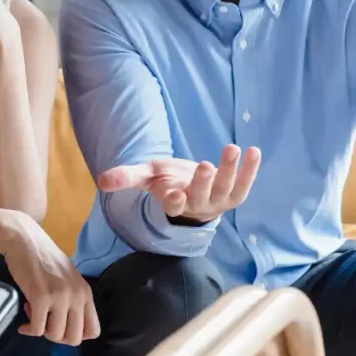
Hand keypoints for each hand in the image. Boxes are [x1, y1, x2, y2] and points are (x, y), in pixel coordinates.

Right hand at [1, 212, 99, 345]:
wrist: (23, 239)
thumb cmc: (42, 257)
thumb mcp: (67, 278)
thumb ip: (73, 298)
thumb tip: (69, 325)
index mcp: (85, 292)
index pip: (93, 331)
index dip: (76, 334)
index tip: (61, 325)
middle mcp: (77, 296)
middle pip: (74, 338)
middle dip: (57, 337)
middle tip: (45, 323)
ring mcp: (60, 297)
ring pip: (55, 336)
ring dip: (42, 331)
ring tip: (33, 314)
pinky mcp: (40, 297)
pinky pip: (37, 329)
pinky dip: (29, 330)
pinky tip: (23, 324)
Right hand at [98, 145, 261, 223]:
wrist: (190, 191)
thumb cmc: (166, 181)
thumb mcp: (146, 177)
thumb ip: (125, 177)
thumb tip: (101, 181)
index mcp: (174, 203)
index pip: (173, 206)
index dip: (173, 201)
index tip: (172, 194)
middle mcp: (197, 206)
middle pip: (201, 197)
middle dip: (203, 182)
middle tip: (204, 165)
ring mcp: (217, 202)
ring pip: (225, 190)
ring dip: (230, 171)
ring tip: (232, 149)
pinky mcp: (233, 195)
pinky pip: (244, 185)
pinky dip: (250, 170)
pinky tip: (254, 151)